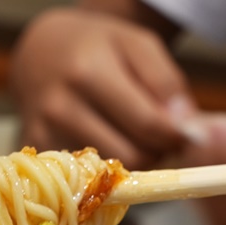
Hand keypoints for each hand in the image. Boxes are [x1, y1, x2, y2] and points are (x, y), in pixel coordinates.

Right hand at [11, 7, 191, 168]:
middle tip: (159, 137)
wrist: (40, 51)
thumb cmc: (97, 47)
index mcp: (89, 72)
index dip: (176, 137)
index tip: (187, 135)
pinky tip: (106, 142)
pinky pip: (87, 177)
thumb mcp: (139, 46)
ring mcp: (45, 133)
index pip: (148, 125)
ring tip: (133, 137)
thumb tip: (186, 130)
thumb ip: (166, 84)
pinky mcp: (38, 152)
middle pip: (131, 156)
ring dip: (133, 163)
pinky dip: (105, 168)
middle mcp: (61, 106)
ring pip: (111, 175)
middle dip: (156, 152)